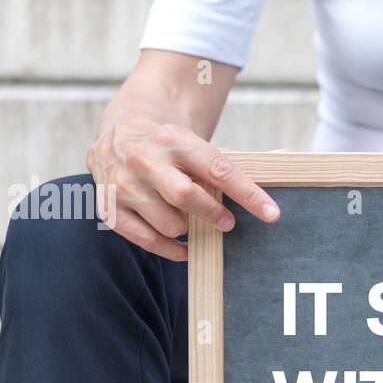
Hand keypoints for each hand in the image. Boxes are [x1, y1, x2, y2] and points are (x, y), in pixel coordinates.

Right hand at [85, 114, 279, 260]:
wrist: (119, 132)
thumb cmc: (168, 145)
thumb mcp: (191, 143)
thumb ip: (219, 168)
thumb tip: (262, 202)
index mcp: (173, 140)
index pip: (218, 169)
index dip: (247, 194)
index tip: (271, 214)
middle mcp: (145, 160)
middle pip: (186, 196)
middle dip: (213, 215)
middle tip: (227, 223)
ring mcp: (123, 185)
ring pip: (169, 223)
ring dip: (189, 231)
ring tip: (195, 224)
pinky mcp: (110, 207)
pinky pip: (146, 240)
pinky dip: (170, 249)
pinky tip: (184, 247)